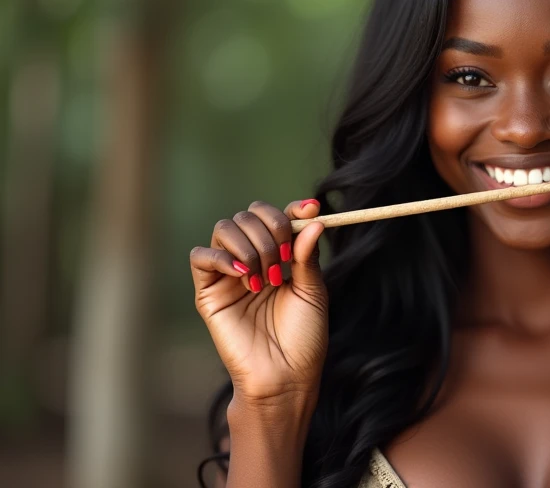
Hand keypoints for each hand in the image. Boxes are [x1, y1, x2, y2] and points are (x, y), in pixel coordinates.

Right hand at [189, 199, 327, 406]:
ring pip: (225, 228)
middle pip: (248, 216)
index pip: (277, 218)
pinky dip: (222, 257)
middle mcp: (253, 261)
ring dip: (250, 245)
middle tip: (283, 260)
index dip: (292, 209)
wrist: (285, 375)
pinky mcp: (209, 292)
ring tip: (265, 278)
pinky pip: (201, 256)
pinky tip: (244, 277)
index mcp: (280, 258)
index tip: (310, 209)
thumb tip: (314, 219)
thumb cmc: (303, 338)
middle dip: (270, 230)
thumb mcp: (313, 291)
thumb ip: (307, 255)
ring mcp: (229, 274)